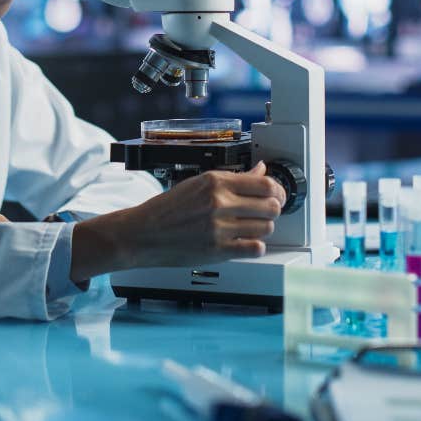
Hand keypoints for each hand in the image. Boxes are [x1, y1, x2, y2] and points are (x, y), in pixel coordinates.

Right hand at [71, 162, 285, 282]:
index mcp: (214, 182)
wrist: (144, 233)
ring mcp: (220, 228)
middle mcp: (219, 203)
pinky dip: (255, 246)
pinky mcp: (219, 250)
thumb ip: (233, 179)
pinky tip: (244, 241)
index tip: (276, 193)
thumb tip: (260, 170)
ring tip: (250, 226)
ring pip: (266, 227)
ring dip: (262, 227)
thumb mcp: (197, 183)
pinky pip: (256, 248)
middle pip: (271, 206)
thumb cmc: (166, 208)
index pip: (265, 184)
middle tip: (266, 210)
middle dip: (273, 208)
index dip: (277, 190)